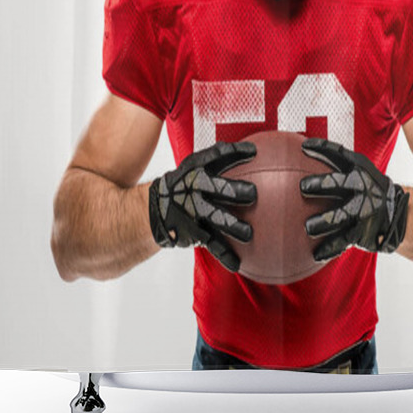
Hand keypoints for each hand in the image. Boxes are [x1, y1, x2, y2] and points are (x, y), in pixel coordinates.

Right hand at [148, 141, 256, 272]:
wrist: (156, 208)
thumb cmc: (187, 183)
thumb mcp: (196, 166)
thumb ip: (219, 157)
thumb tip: (255, 148)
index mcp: (196, 168)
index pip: (216, 156)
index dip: (234, 152)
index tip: (254, 151)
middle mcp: (193, 188)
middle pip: (215, 188)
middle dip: (233, 190)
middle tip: (253, 194)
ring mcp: (192, 211)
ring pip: (215, 218)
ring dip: (232, 226)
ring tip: (249, 233)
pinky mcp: (193, 232)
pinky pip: (212, 245)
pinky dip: (225, 255)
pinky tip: (238, 264)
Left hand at [299, 138, 408, 261]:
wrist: (397, 213)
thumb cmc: (367, 188)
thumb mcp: (359, 172)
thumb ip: (334, 163)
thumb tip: (298, 153)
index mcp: (359, 170)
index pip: (340, 154)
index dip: (322, 148)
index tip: (303, 146)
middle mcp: (363, 188)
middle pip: (341, 184)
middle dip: (322, 184)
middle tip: (303, 187)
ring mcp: (364, 210)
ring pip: (341, 216)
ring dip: (324, 222)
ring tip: (308, 228)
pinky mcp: (363, 232)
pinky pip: (343, 241)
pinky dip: (329, 248)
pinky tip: (315, 254)